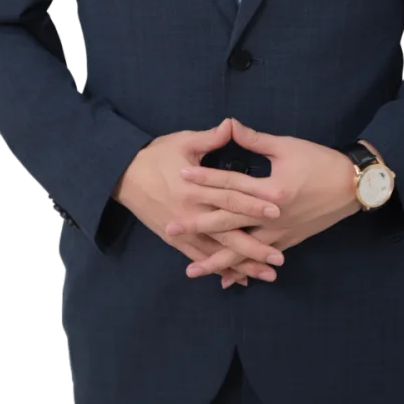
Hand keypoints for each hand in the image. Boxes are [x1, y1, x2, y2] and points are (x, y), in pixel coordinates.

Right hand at [113, 118, 288, 284]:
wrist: (124, 176)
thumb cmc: (156, 156)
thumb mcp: (183, 142)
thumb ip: (210, 138)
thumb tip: (231, 125)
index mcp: (196, 187)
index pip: (230, 196)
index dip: (254, 203)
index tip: (278, 209)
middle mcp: (192, 212)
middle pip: (228, 231)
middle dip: (254, 245)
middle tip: (279, 256)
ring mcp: (184, 229)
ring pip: (217, 250)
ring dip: (242, 263)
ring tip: (267, 274)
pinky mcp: (176, 240)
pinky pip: (201, 257)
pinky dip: (219, 268)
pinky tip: (239, 278)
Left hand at [167, 118, 360, 284]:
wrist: (353, 187)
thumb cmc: (321, 161)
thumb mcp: (287, 147)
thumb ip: (255, 139)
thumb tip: (229, 124)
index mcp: (271, 189)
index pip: (230, 183)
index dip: (205, 178)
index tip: (181, 176)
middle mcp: (273, 215)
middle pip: (229, 221)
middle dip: (198, 226)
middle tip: (171, 228)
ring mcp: (280, 232)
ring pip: (243, 249)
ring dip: (216, 260)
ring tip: (192, 269)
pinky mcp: (288, 241)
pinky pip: (260, 258)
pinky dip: (243, 268)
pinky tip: (227, 279)